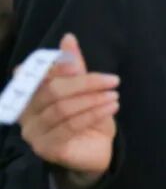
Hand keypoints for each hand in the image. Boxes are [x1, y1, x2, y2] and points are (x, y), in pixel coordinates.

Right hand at [19, 34, 118, 187]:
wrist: (97, 150)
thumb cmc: (87, 117)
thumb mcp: (84, 90)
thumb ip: (74, 67)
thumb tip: (68, 39)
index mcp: (30, 95)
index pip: (37, 76)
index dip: (55, 67)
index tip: (76, 63)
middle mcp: (26, 114)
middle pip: (53, 91)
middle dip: (85, 83)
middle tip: (113, 80)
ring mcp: (34, 133)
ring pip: (63, 109)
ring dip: (93, 99)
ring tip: (115, 95)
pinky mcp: (47, 148)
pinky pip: (71, 126)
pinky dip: (94, 114)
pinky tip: (112, 107)